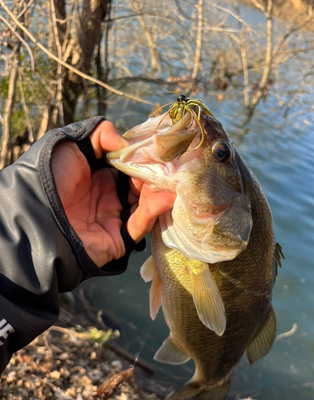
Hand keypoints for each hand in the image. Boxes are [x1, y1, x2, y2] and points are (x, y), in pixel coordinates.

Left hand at [52, 120, 175, 267]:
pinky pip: (139, 225)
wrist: (36, 214)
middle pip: (139, 185)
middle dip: (153, 175)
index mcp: (96, 176)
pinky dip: (153, 212)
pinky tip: (164, 198)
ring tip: (166, 180)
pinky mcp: (118, 238)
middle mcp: (107, 196)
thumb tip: (126, 143)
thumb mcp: (69, 144)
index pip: (128, 167)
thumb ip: (99, 135)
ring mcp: (113, 218)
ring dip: (156, 191)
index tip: (156, 151)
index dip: (142, 159)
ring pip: (144, 204)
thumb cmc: (50, 178)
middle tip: (166, 166)